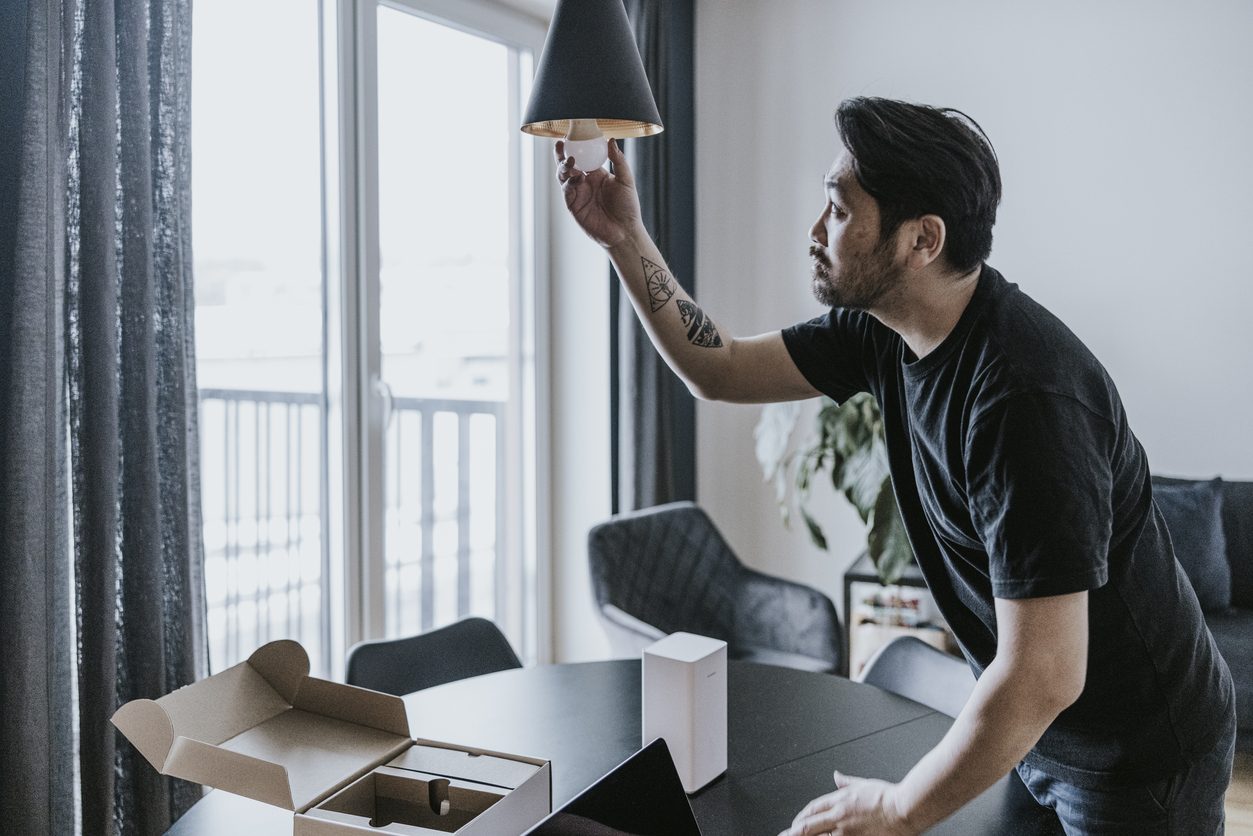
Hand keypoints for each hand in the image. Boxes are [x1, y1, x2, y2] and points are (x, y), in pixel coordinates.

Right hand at [554, 138, 642, 248]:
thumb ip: (618, 160)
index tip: (572, 135)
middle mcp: (585, 182)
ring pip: (563, 176)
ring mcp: (578, 194)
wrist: (625, 232)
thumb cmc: (628, 207)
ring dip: (563, 166)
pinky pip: (566, 191)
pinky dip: (569, 183)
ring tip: (569, 160)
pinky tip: (578, 178)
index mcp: (596, 174)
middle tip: (561, 144)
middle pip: (568, 164)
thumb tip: (610, 140)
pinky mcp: (573, 206)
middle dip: (562, 154)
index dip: (575, 146)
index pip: (582, 156)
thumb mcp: (626, 180)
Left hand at [778, 771, 914, 835]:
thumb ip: (846, 782)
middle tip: (785, 835)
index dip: (801, 817)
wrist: (904, 809)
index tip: (796, 823)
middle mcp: (839, 817)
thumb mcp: (863, 784)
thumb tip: (836, 775)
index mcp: (840, 800)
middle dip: (794, 832)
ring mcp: (846, 832)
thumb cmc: (887, 797)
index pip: (812, 809)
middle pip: (808, 825)